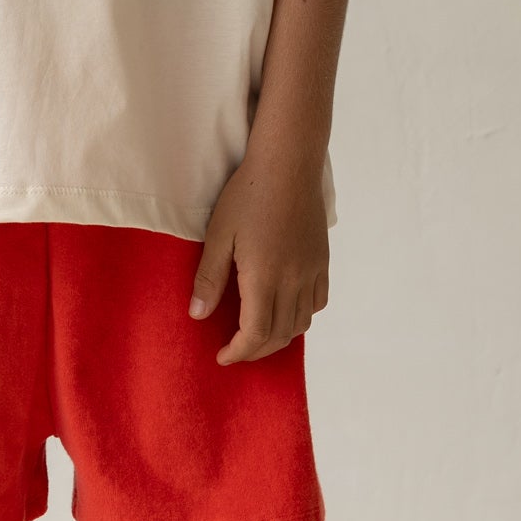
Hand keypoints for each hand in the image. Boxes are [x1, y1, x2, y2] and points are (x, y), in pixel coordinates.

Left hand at [188, 151, 328, 363]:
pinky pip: (318, 301)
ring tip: (258, 334)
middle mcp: (293, 280)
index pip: (256, 334)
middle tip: (235, 349)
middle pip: (280, 334)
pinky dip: (302, 316)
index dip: (239, 352)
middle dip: (256, 350)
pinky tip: (287, 310)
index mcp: (264, 277)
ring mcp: (312, 271)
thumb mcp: (218, 234)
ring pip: (302, 322)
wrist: (288, 164)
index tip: (222, 356)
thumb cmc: (248, 194)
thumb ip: (209, 278)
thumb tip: (198, 315)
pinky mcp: (322, 260)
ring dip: (279, 337)